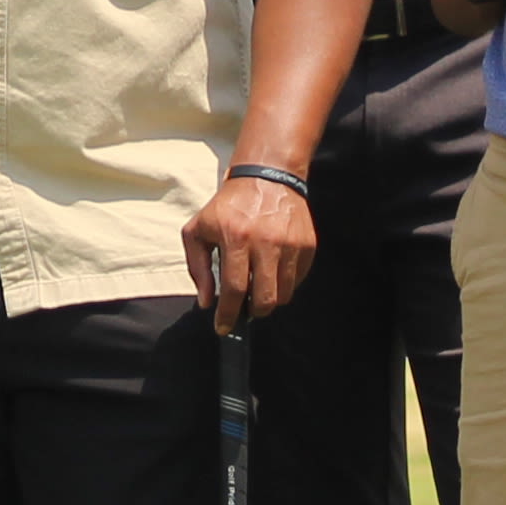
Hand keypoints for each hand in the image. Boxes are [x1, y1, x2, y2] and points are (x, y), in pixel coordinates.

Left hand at [184, 170, 319, 329]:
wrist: (266, 176)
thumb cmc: (228, 206)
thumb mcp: (198, 230)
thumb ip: (198, 267)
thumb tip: (207, 302)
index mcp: (236, 237)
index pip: (234, 288)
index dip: (228, 314)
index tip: (223, 328)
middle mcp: (266, 242)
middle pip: (265, 298)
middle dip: (252, 312)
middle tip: (244, 308)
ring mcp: (290, 244)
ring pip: (284, 294)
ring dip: (269, 299)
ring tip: (258, 288)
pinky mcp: (307, 245)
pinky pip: (297, 280)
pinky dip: (284, 284)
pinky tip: (272, 272)